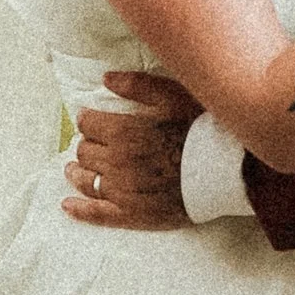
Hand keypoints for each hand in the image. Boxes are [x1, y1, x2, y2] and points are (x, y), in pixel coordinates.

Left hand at [65, 69, 198, 228]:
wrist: (227, 170)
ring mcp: (123, 191)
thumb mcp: (172, 96)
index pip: (88, 123)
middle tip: (93, 142)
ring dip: (77, 172)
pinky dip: (79, 210)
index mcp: (123, 132)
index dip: (89, 119)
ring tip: (74, 168)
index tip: (93, 119)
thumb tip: (106, 79)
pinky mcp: (133, 215)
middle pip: (85, 151)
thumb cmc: (203, 130)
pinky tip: (67, 205)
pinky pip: (98, 214)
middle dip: (86, 144)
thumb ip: (136, 85)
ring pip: (86, 180)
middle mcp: (117, 163)